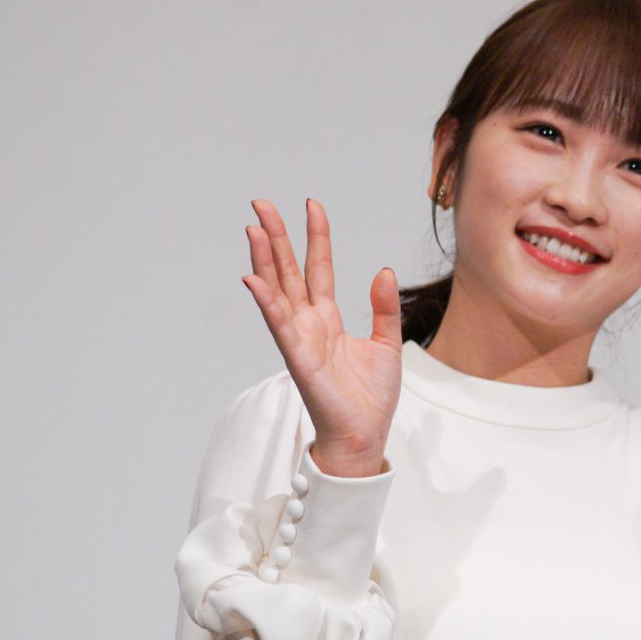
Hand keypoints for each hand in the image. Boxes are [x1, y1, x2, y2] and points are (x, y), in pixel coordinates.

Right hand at [242, 199, 401, 476]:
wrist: (365, 435)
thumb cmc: (371, 396)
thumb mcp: (387, 343)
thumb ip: (384, 307)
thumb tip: (384, 270)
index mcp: (328, 318)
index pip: (319, 267)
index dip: (316, 237)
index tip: (312, 205)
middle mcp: (308, 323)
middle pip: (288, 271)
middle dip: (276, 237)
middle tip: (260, 204)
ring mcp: (300, 339)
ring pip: (278, 291)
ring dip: (264, 260)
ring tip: (254, 228)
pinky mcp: (299, 359)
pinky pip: (279, 325)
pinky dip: (266, 302)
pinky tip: (252, 278)